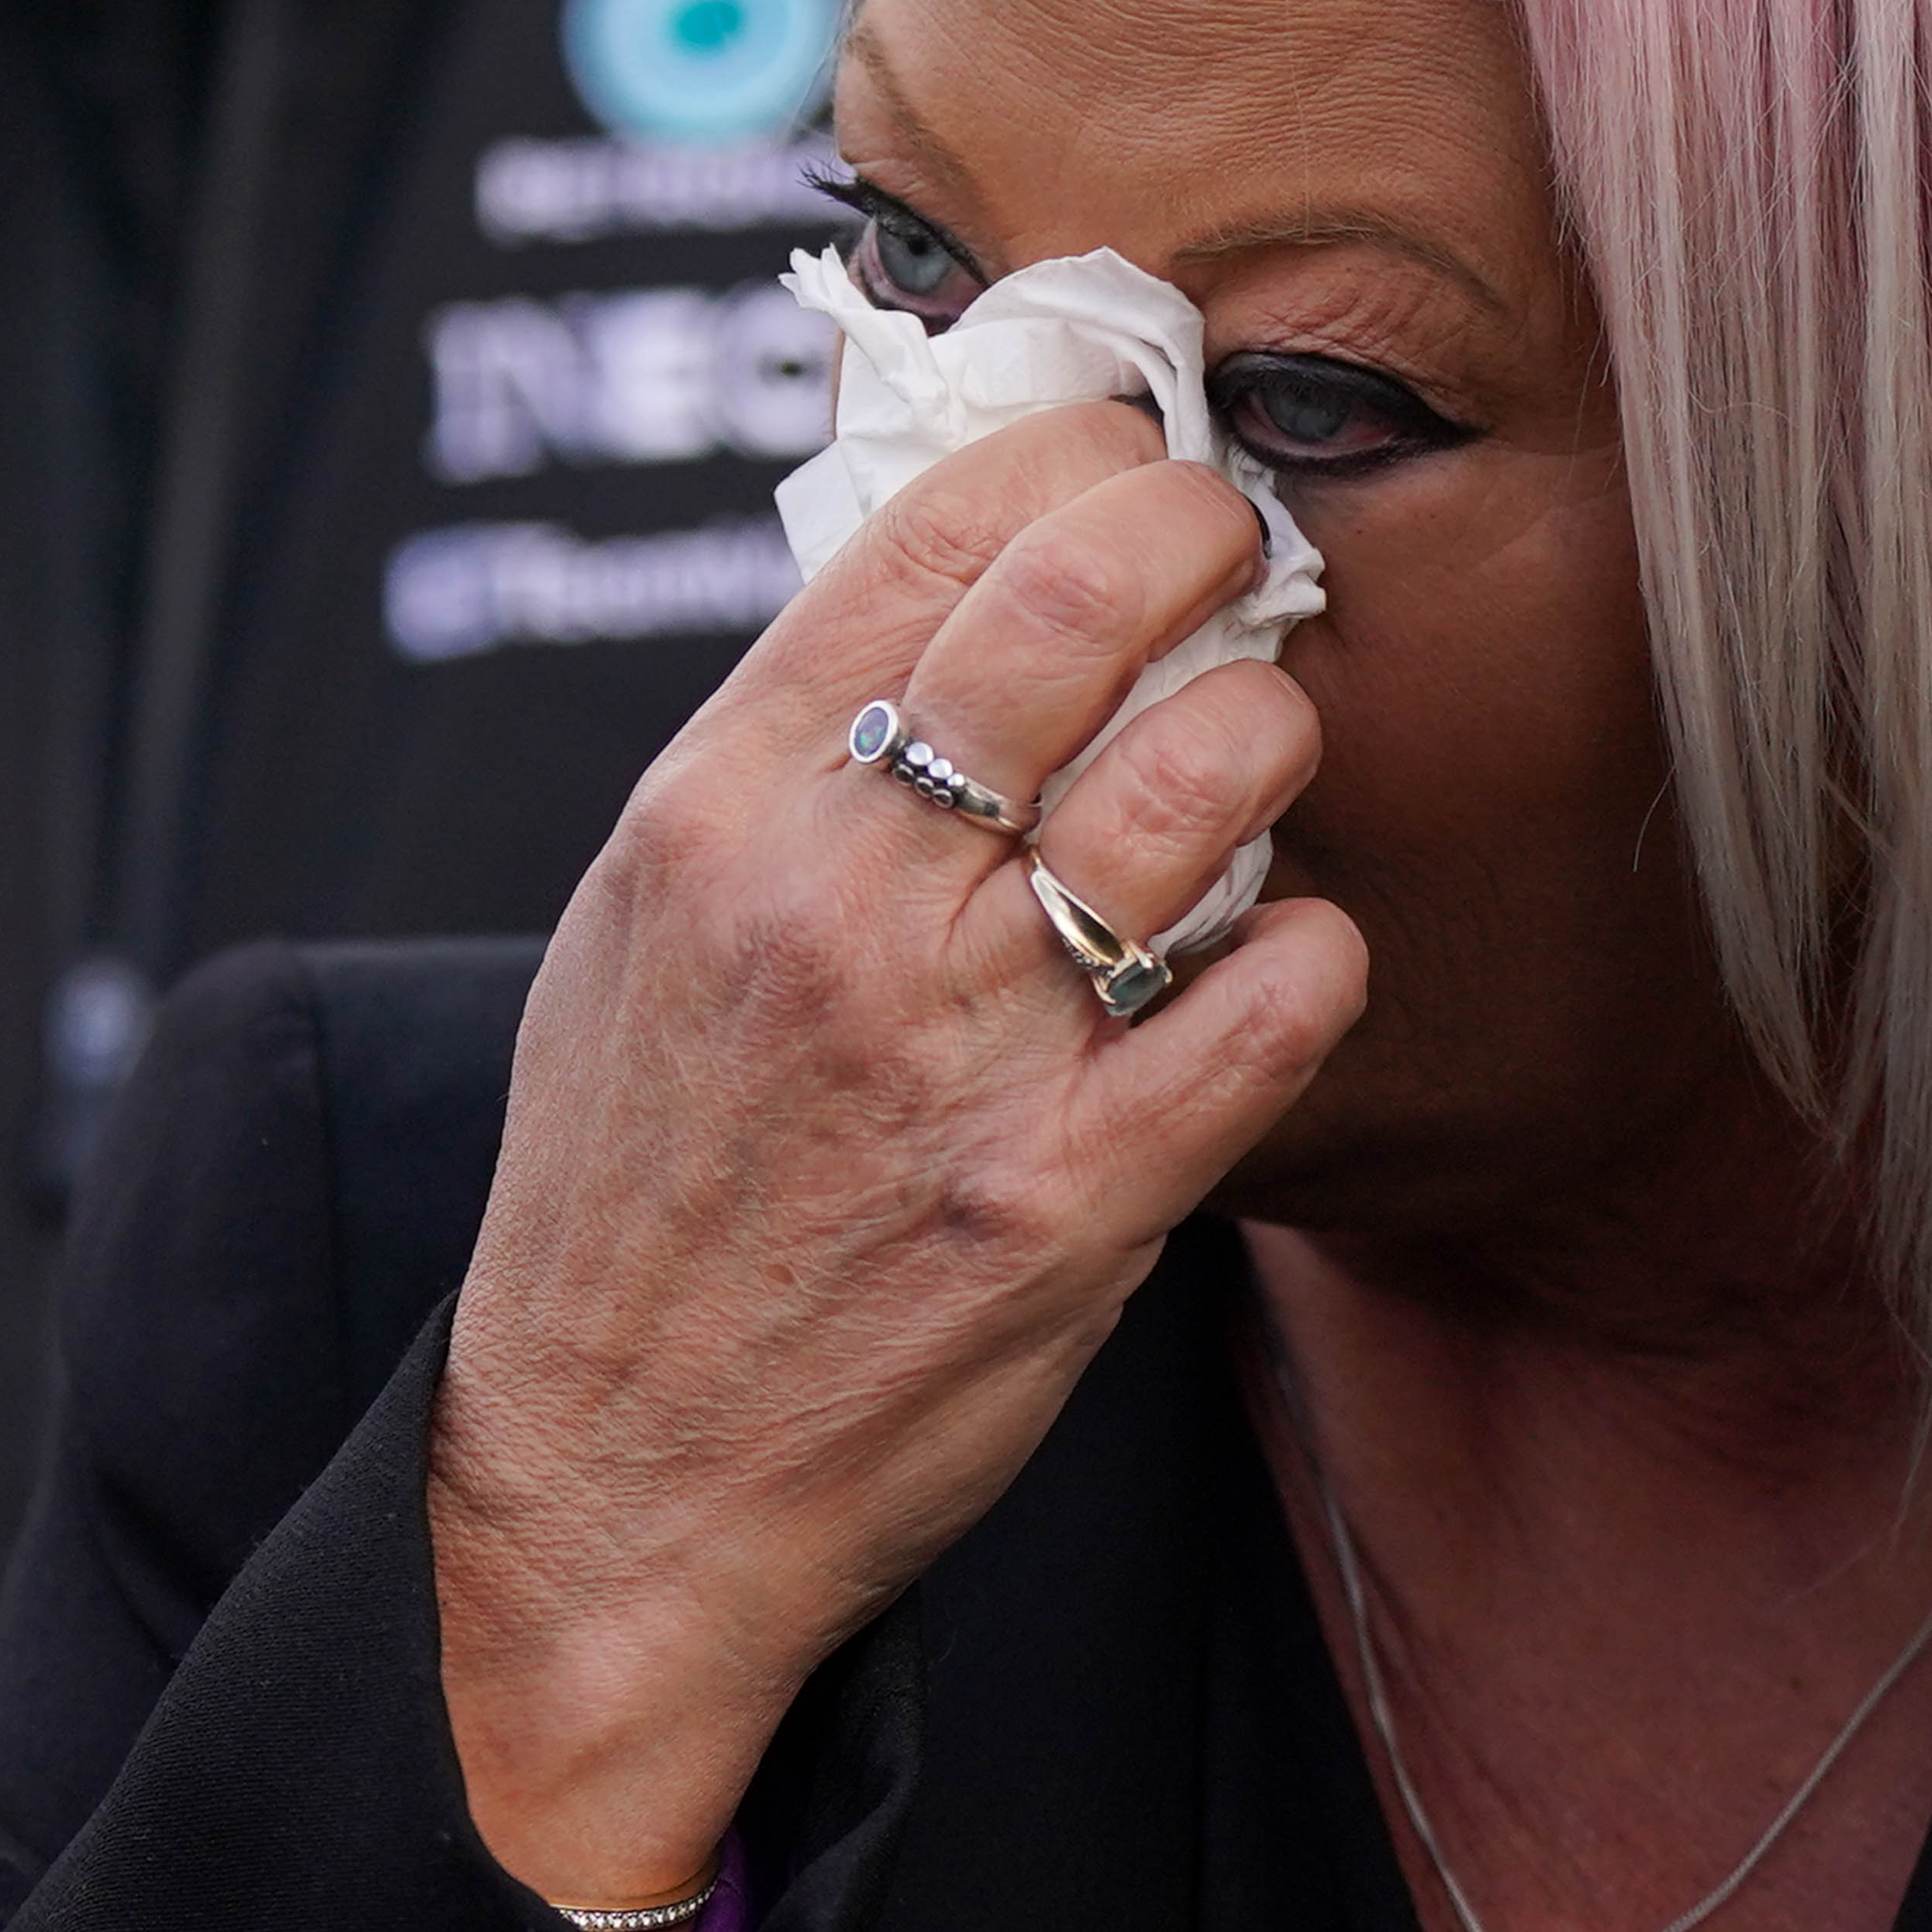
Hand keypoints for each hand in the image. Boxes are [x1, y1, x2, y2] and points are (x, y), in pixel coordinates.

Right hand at [425, 404, 1367, 1929]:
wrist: (615, 1481)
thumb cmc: (642, 1188)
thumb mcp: (649, 919)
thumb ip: (791, 748)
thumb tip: (955, 580)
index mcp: (726, 812)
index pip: (939, 538)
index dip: (1081, 453)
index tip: (1143, 450)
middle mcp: (842, 906)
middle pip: (1083, 608)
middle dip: (1206, 530)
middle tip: (1245, 545)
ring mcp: (963, 1050)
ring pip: (1204, 776)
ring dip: (1271, 731)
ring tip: (1256, 756)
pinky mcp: (1074, 1195)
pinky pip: (1275, 1002)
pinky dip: (1317, 953)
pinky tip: (1289, 954)